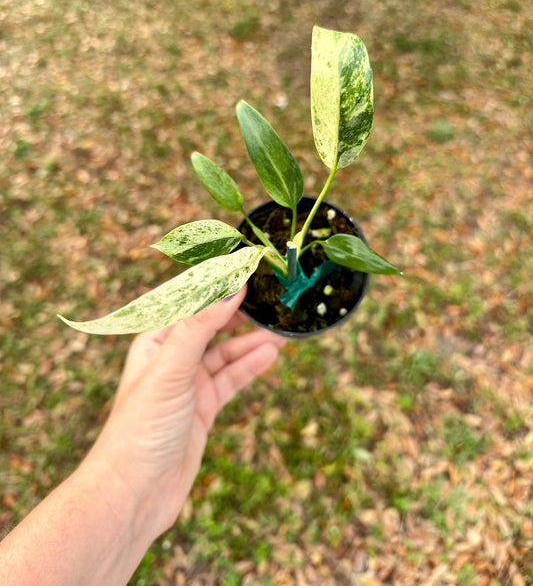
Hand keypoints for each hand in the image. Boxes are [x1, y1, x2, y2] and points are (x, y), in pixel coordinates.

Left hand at [82, 286, 283, 538]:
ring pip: (226, 353)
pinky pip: (232, 380)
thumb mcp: (171, 368)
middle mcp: (170, 359)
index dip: (216, 283)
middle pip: (211, 326)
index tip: (247, 266)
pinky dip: (250, 366)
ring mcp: (188, 385)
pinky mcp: (202, 409)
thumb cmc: (139, 428)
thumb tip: (231, 288)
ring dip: (251, 341)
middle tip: (272, 298)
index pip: (188, 301)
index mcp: (153, 341)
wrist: (134, 494)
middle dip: (239, 312)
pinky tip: (271, 354)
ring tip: (283, 329)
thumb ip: (200, 326)